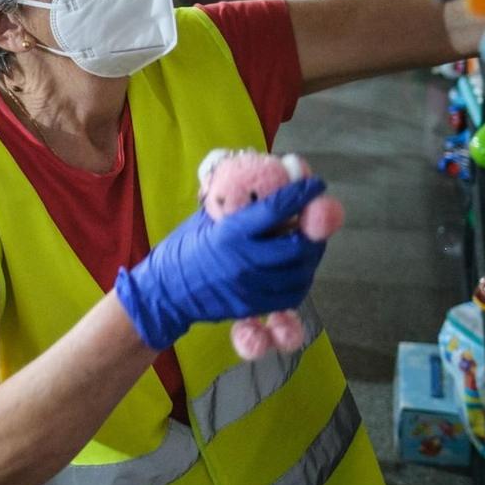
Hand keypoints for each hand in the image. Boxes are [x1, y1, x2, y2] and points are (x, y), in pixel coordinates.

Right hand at [114, 179, 329, 349]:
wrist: (167, 291)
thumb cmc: (185, 248)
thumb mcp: (205, 218)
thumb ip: (233, 203)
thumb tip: (258, 179)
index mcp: (231, 233)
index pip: (276, 208)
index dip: (302, 194)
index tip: (316, 184)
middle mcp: (245, 261)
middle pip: (297, 245)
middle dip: (315, 231)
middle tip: (317, 219)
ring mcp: (251, 287)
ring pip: (299, 272)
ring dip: (311, 256)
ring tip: (310, 243)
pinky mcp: (254, 305)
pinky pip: (291, 294)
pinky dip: (301, 279)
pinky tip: (298, 268)